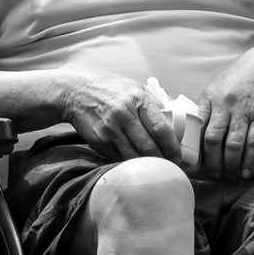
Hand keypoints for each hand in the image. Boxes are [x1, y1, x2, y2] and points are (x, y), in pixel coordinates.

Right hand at [58, 69, 184, 163]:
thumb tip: (175, 115)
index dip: (173, 146)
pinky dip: (130, 163)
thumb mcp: (133, 86)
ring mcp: (110, 130)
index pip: (161, 129)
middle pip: (150, 147)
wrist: (75, 92)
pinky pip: (119, 159)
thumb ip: (153, 101)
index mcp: (137, 100)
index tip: (178, 155)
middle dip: (164, 160)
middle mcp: (124, 115)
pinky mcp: (99, 141)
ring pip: (135, 157)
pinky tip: (137, 164)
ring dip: (148, 165)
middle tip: (171, 166)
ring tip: (157, 167)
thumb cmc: (109, 88)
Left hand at [195, 45, 253, 179]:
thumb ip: (206, 107)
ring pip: (233, 144)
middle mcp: (224, 105)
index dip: (193, 146)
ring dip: (230, 164)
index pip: (196, 126)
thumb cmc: (238, 77)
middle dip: (212, 161)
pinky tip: (246, 171)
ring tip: (229, 174)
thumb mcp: (216, 86)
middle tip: (212, 173)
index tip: (192, 162)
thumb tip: (193, 130)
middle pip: (213, 139)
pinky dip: (249, 160)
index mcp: (209, 98)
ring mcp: (243, 111)